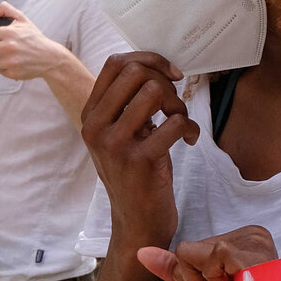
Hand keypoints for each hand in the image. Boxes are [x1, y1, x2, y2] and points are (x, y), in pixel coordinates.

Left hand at [0, 1, 77, 80]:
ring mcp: (9, 61)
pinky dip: (2, 68)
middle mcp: (8, 47)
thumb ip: (7, 10)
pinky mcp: (12, 72)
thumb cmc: (34, 38)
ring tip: (1, 57)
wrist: (50, 58)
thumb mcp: (23, 20)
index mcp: (9, 32)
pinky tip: (12, 63)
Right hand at [81, 52, 193, 240]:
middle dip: (165, 82)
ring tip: (180, 122)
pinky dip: (190, 128)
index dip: (149, 59)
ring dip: (177, 104)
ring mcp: (115, 144)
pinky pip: (175, 122)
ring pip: (154, 92)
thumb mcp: (118, 135)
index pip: (114, 64)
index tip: (169, 76)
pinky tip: (190, 141)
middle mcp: (96, 127)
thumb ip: (124, 105)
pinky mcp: (140, 160)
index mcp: (89, 116)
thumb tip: (151, 67)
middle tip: (173, 105)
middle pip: (135, 72)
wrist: (136, 221)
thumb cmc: (133, 174)